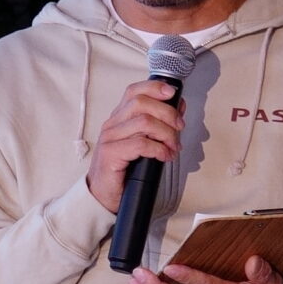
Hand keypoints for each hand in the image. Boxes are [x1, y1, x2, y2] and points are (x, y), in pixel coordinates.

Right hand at [86, 80, 185, 212]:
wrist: (103, 195)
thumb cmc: (124, 169)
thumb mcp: (143, 142)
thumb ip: (158, 124)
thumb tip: (178, 107)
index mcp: (119, 117)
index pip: (134, 91)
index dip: (154, 88)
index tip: (172, 94)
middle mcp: (112, 124)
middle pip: (141, 103)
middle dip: (167, 113)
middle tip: (179, 128)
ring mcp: (109, 138)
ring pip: (144, 122)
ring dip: (166, 134)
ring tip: (173, 147)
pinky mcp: (110, 154)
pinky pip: (140, 144)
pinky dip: (159, 149)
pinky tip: (165, 156)